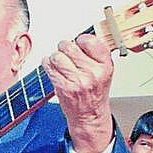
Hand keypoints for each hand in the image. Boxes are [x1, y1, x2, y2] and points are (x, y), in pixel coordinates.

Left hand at [42, 34, 113, 152]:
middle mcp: (92, 73)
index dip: (80, 40)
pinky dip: (48, 64)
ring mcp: (77, 81)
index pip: (89, 40)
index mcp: (105, 65)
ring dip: (55, 57)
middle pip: (69, 46)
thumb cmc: (94, 91)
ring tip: (61, 63)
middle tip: (67, 53)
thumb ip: (95, 53)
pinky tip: (54, 68)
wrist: (90, 115)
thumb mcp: (104, 71)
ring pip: (57, 56)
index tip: (79, 44)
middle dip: (65, 48)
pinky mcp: (63, 87)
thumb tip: (81, 37)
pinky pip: (48, 66)